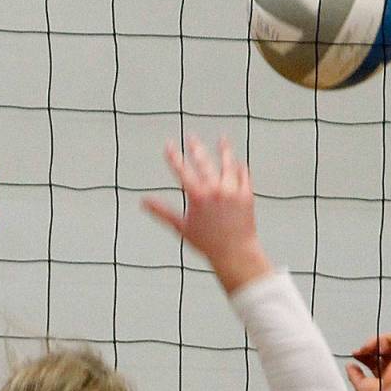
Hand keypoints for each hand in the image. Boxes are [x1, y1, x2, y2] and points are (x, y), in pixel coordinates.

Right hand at [143, 136, 271, 292]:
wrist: (235, 253)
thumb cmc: (206, 243)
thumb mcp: (181, 227)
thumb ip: (162, 211)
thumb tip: (143, 201)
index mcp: (197, 195)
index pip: (181, 170)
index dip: (173, 156)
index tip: (168, 144)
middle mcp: (215, 189)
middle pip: (204, 162)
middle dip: (196, 147)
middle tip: (191, 137)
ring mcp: (232, 190)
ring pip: (227, 164)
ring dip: (224, 150)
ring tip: (222, 139)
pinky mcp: (247, 195)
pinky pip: (243, 175)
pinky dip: (240, 168)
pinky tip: (238, 162)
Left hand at [346, 332, 390, 390]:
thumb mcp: (361, 387)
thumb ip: (354, 375)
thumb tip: (349, 366)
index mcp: (386, 375)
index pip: (374, 359)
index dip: (363, 354)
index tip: (355, 354)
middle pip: (379, 349)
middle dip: (367, 347)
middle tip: (359, 352)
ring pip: (387, 341)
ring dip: (374, 342)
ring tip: (367, 350)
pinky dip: (383, 339)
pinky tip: (377, 348)